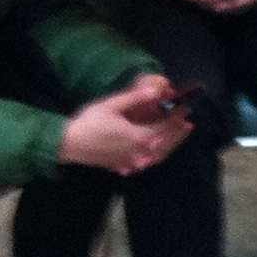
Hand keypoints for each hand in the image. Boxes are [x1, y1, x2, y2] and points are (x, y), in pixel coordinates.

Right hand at [59, 75, 193, 175]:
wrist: (68, 144)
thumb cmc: (89, 122)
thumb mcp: (112, 105)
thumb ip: (135, 98)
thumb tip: (156, 90)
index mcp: (139, 137)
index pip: (165, 126)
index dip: (177, 116)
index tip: (185, 108)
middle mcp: (139, 152)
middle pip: (165, 143)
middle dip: (178, 133)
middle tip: (188, 124)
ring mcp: (132, 161)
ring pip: (158, 155)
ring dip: (170, 146)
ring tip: (178, 136)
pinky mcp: (123, 165)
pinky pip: (146, 162)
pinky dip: (156, 156)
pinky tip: (157, 152)